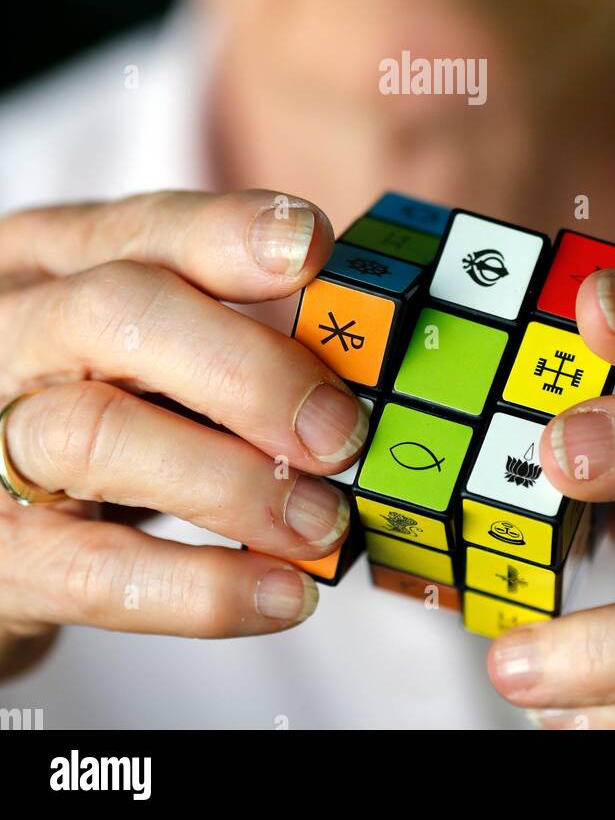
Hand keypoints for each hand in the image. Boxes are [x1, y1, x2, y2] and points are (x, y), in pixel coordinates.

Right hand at [0, 190, 367, 679]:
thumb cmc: (97, 407)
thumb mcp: (148, 344)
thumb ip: (230, 328)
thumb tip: (369, 353)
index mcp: (55, 259)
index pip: (144, 227)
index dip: (228, 233)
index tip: (313, 248)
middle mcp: (14, 330)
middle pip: (114, 311)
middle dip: (246, 368)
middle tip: (339, 431)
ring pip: (96, 435)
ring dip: (234, 483)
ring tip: (323, 521)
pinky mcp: (0, 557)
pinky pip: (94, 571)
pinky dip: (203, 588)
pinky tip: (284, 594)